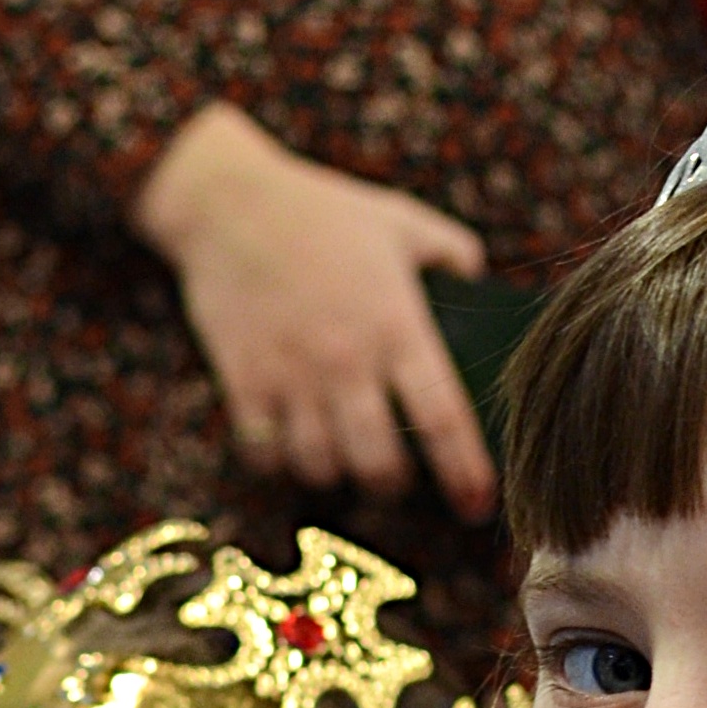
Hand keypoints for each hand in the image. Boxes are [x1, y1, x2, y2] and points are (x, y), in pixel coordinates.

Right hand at [129, 100, 496, 523]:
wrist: (227, 200)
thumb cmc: (321, 211)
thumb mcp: (397, 219)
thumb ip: (449, 250)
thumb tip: (479, 282)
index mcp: (395, 324)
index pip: (442, 418)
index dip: (465, 472)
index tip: (477, 506)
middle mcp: (347, 359)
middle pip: (379, 464)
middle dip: (391, 485)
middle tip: (393, 478)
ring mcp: (292, 375)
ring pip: (321, 467)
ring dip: (334, 474)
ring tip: (338, 457)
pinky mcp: (244, 381)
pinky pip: (265, 454)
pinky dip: (279, 462)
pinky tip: (287, 445)